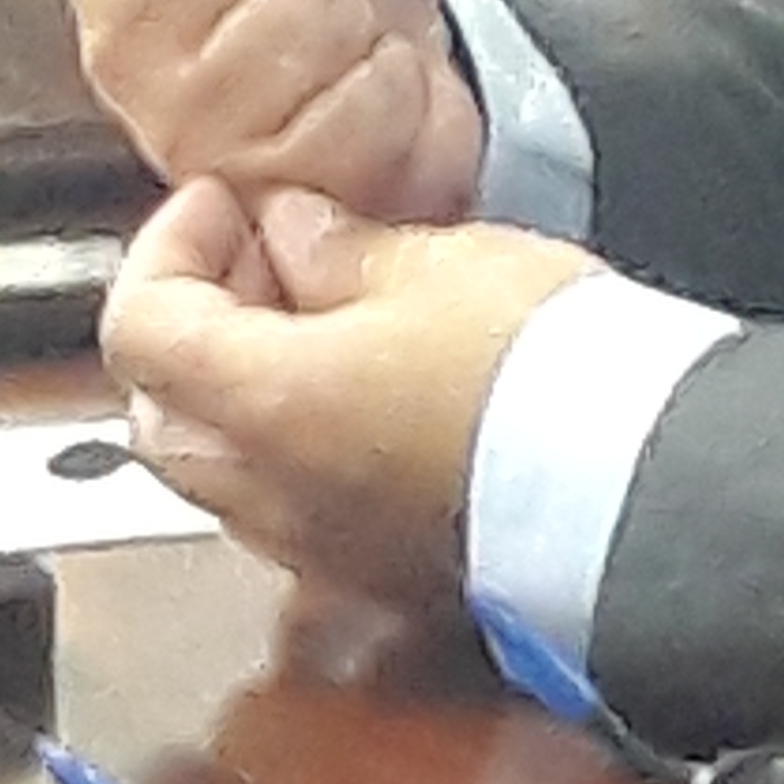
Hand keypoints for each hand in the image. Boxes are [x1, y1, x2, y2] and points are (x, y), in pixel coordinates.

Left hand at [102, 178, 593, 603]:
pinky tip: (375, 393)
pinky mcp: (383, 580)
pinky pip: (296, 512)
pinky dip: (300, 449)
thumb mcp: (437, 262)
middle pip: (159, 413)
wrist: (645, 489)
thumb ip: (338, 244)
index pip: (138, 325)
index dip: (168, 246)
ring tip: (330, 320)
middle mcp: (268, 497)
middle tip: (263, 261)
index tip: (225, 203)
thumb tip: (293, 229)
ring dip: (244, 395)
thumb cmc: (545, 374)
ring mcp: (321, 552)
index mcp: (262, 405)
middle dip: (193, 329)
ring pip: (224, 472)